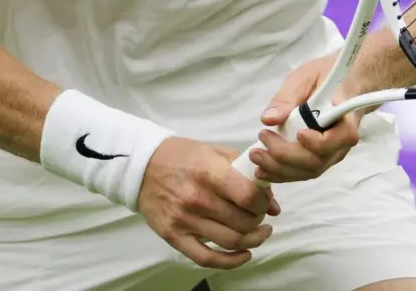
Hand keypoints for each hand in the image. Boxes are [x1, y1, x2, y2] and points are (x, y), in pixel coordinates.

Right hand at [137, 136, 280, 268]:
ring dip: (252, 241)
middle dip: (259, 222)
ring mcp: (184, 220)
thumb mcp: (215, 153)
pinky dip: (230, 261)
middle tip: (260, 217)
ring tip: (258, 234)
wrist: (142, 167)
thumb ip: (246, 174)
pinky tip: (243, 254)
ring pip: (231, 241)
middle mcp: (197, 199)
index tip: (264, 203)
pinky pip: (206, 258)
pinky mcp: (174, 236)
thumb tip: (273, 205)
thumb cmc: (182, 156)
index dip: (263, 203)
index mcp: (209, 173)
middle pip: (243, 222)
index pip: (248, 196)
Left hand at [243, 51, 365, 183]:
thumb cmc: (327, 75)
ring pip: (309, 172)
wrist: (343, 83)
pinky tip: (262, 168)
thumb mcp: (306, 76)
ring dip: (279, 169)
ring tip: (256, 157)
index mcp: (346, 117)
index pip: (340, 139)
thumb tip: (270, 118)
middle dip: (285, 157)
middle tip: (261, 141)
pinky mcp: (321, 158)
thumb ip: (289, 97)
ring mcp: (332, 153)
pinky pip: (303, 172)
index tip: (298, 133)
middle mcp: (342, 142)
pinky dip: (282, 173)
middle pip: (318, 161)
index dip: (317, 143)